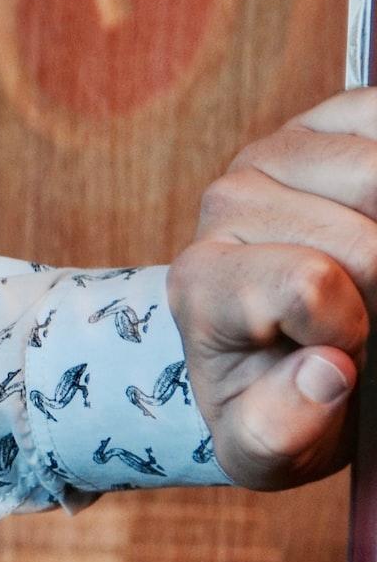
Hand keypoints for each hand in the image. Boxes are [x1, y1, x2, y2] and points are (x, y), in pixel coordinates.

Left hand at [167, 89, 376, 489]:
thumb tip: (327, 373)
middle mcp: (227, 203)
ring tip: (375, 280)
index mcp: (202, 281)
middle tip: (367, 316)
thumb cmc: (282, 400)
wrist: (290, 353)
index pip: (308, 282)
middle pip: (367, 237)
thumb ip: (282, 427)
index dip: (351, 329)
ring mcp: (279, 151)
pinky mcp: (335, 114)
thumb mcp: (269, 446)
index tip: (343, 358)